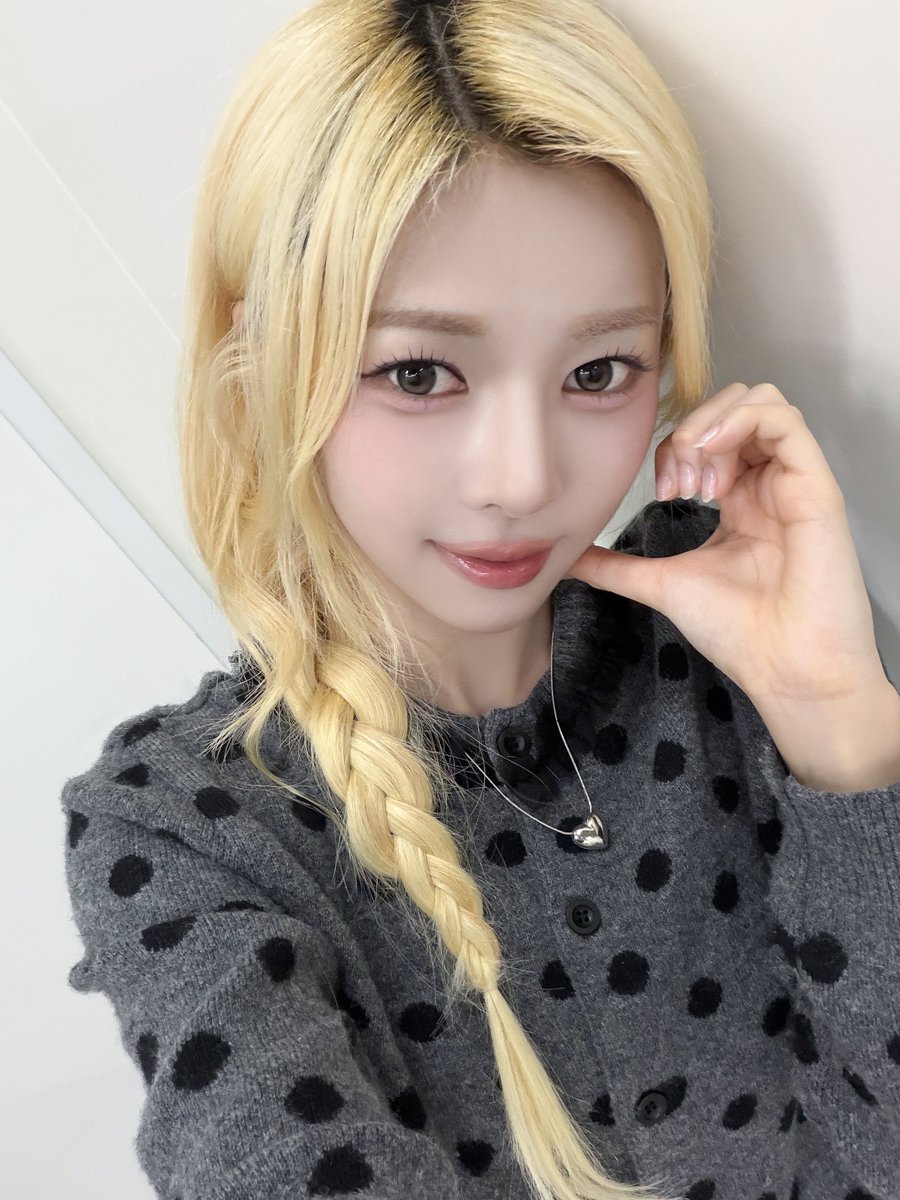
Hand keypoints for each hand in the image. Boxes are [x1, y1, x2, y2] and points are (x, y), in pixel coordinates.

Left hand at [565, 382, 888, 707]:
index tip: (662, 492)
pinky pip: (787, 421)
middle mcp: (768, 484)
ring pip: (761, 402)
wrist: (783, 668)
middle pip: (733, 407)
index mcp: (739, 500)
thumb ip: (615, 567)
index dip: (673, 447)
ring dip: (714, 422)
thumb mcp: (661, 584)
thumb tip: (567, 557)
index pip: (706, 436)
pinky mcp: (816, 487)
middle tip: (677, 483)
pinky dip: (744, 420)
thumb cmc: (737, 632)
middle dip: (692, 428)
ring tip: (697, 474)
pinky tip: (714, 452)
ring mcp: (794, 483)